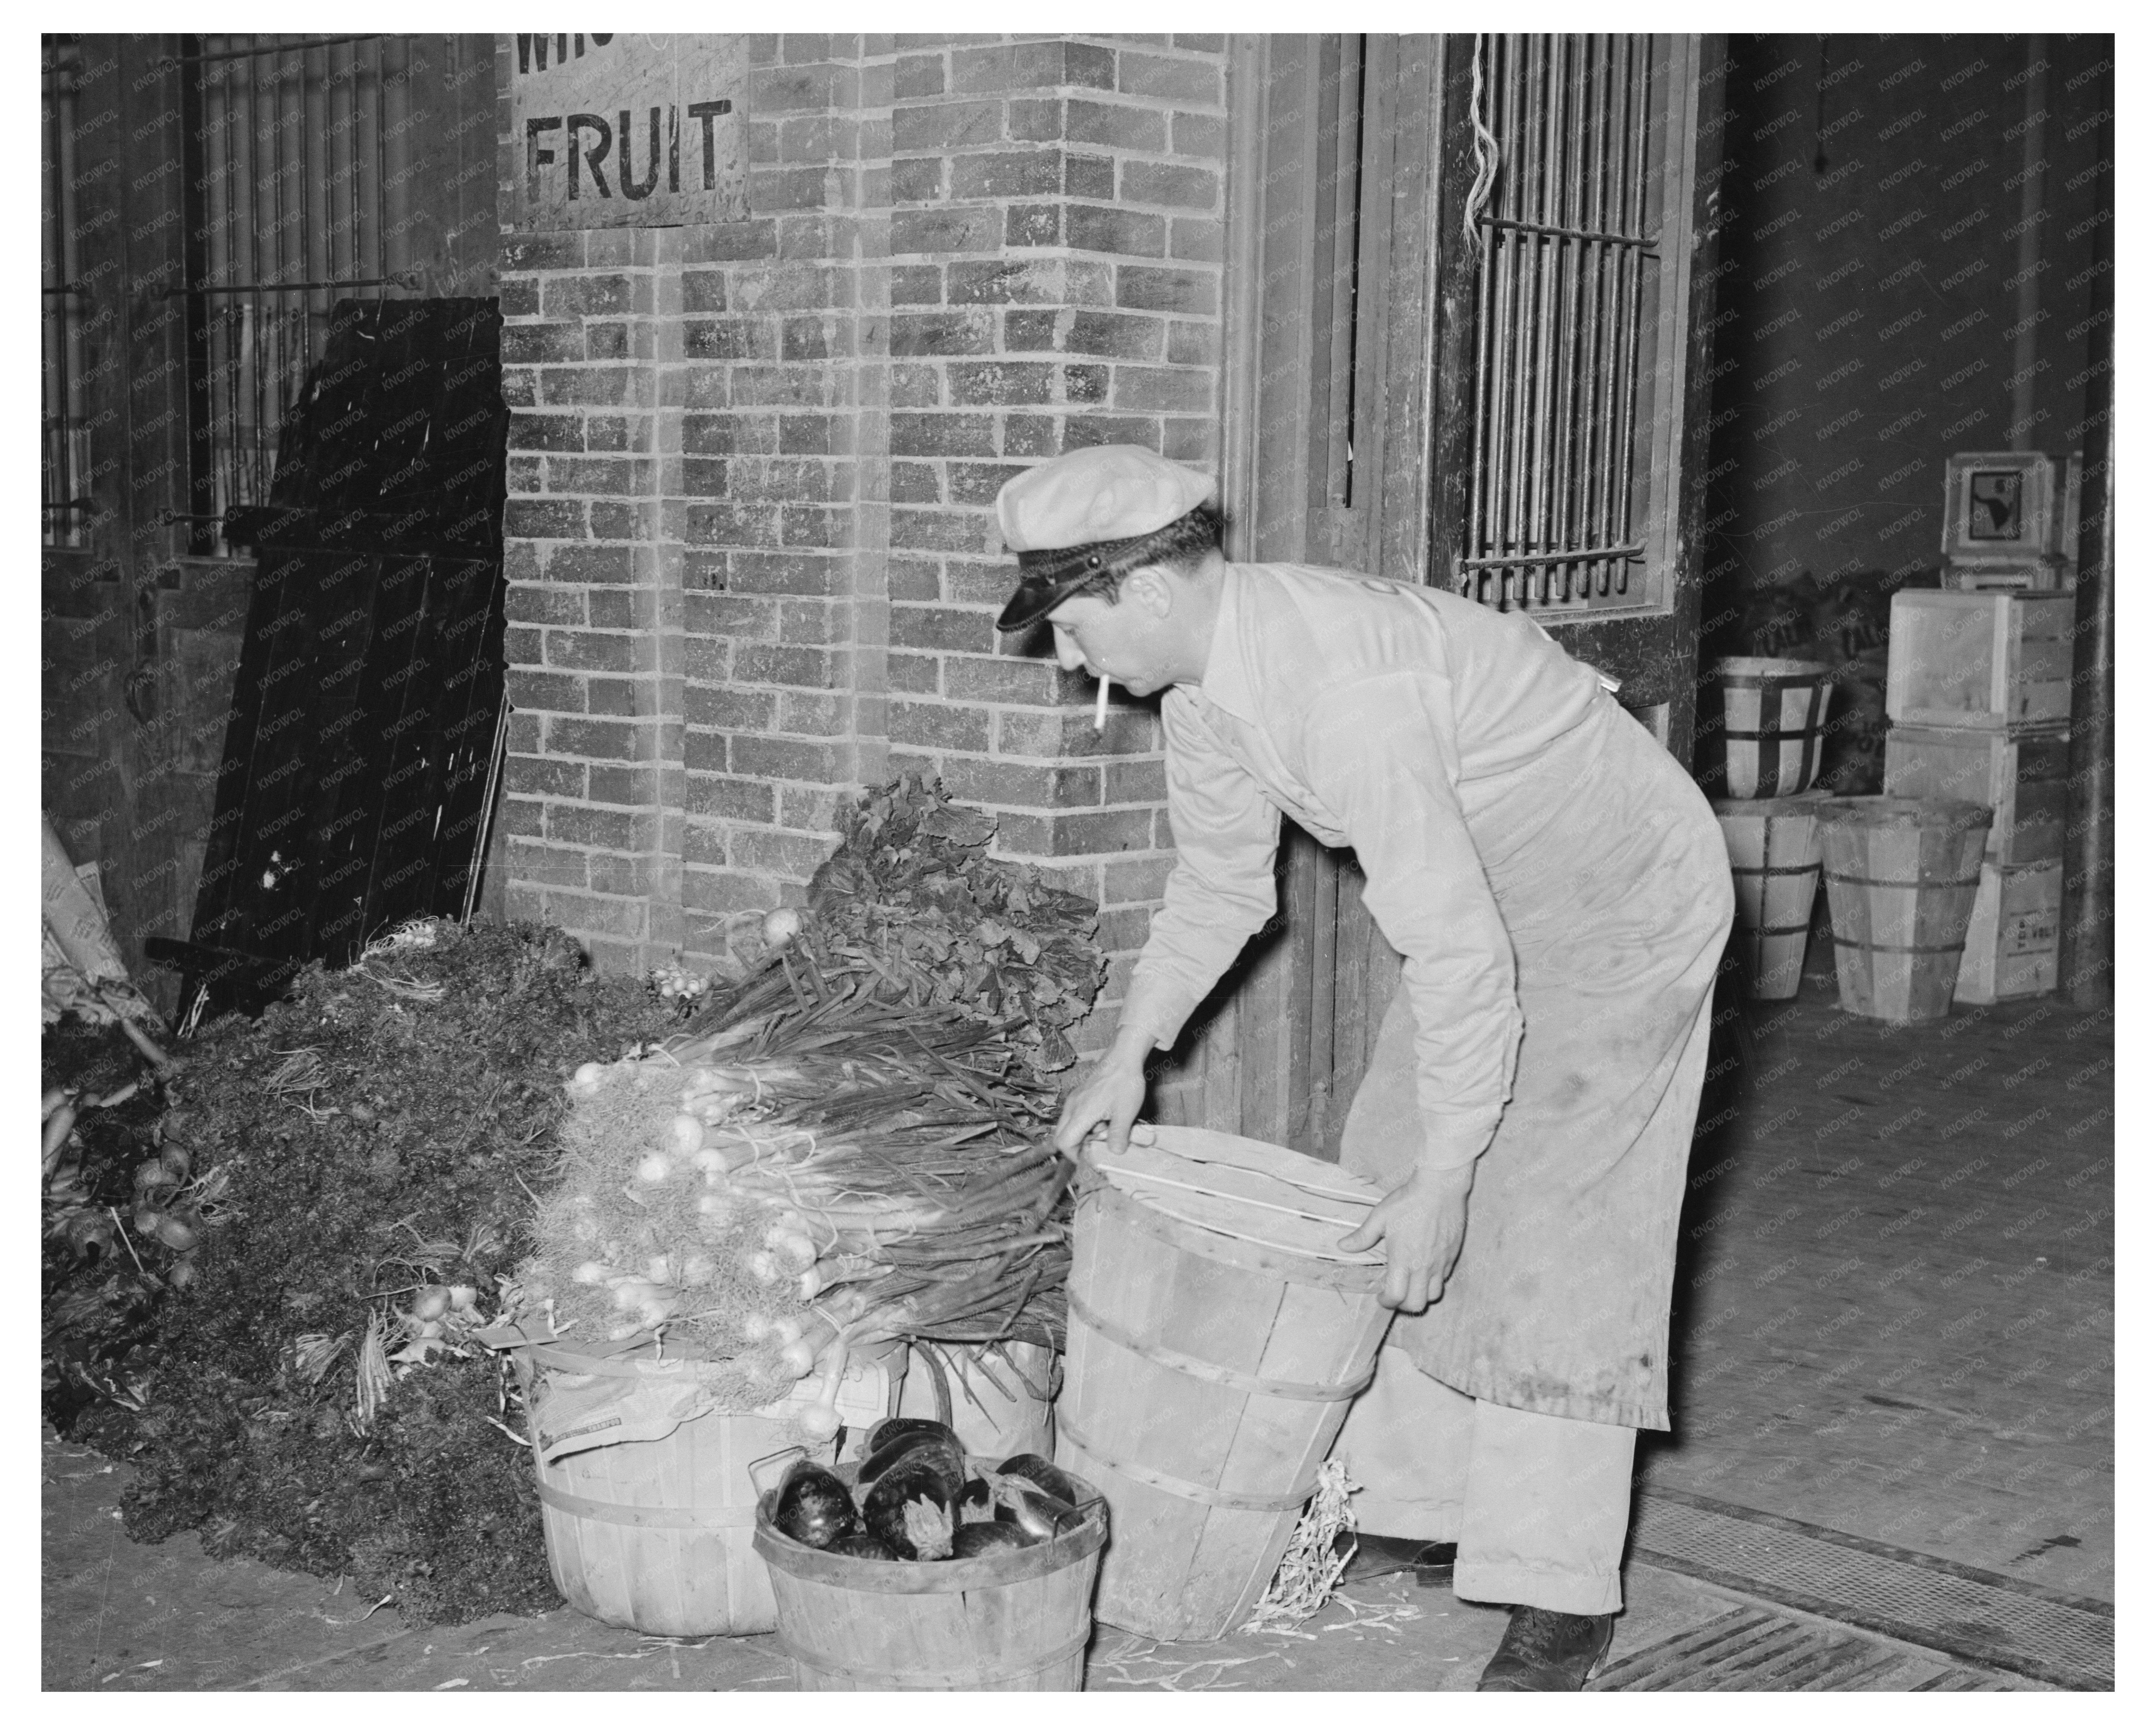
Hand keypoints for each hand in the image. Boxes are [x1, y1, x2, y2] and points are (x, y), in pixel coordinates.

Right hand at [1053, 1041, 1149, 1156]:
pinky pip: (1074, 1116)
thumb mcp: (1126, 1113)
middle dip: (1076, 1147)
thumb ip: (1118, 1136)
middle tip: (1095, 1148)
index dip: (1075, 1156)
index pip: (1064, 1143)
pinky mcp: (1079, 1095)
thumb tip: (1114, 1154)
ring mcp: (1074, 1100)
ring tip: (1103, 1130)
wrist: (1123, 1056)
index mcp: (1080, 1113)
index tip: (1090, 1159)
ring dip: (1081, 1134)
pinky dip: (1084, 1123)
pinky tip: (1103, 1119)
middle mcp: (1072, 1107)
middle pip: (1061, 1136)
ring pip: (1067, 1126)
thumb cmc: (1124, 1082)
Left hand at [1338, 1164, 1473, 1312]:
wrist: (1440, 1188)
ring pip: (1434, 1296)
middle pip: (1416, 1305)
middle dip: (1403, 1305)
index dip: (1386, 1302)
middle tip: (1396, 1294)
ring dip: (1421, 1295)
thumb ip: (1362, 1236)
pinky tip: (1426, 1269)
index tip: (1381, 1296)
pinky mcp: (1452, 1256)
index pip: (1396, 1297)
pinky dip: (1434, 1281)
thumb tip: (1342, 1246)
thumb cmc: (1408, 1201)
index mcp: (1402, 1259)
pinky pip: (1444, 1278)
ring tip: (1412, 1284)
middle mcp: (1423, 1266)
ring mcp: (1440, 1263)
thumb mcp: (1380, 1217)